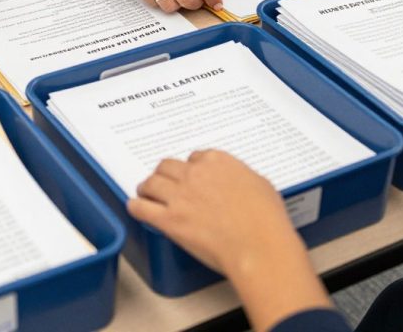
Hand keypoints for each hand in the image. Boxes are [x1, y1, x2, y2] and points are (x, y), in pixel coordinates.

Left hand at [128, 150, 332, 330]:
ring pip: (150, 183)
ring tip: (145, 193)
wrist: (259, 246)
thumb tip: (237, 183)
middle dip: (165, 175)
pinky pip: (141, 208)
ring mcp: (179, 196)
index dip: (190, 169)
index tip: (191, 177)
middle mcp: (195, 174)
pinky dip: (136, 207)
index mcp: (218, 162)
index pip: (195, 158)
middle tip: (164, 183)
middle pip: (167, 167)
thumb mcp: (260, 185)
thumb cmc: (266, 221)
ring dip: (147, 188)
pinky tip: (135, 208)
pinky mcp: (169, 220)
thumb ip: (241, 178)